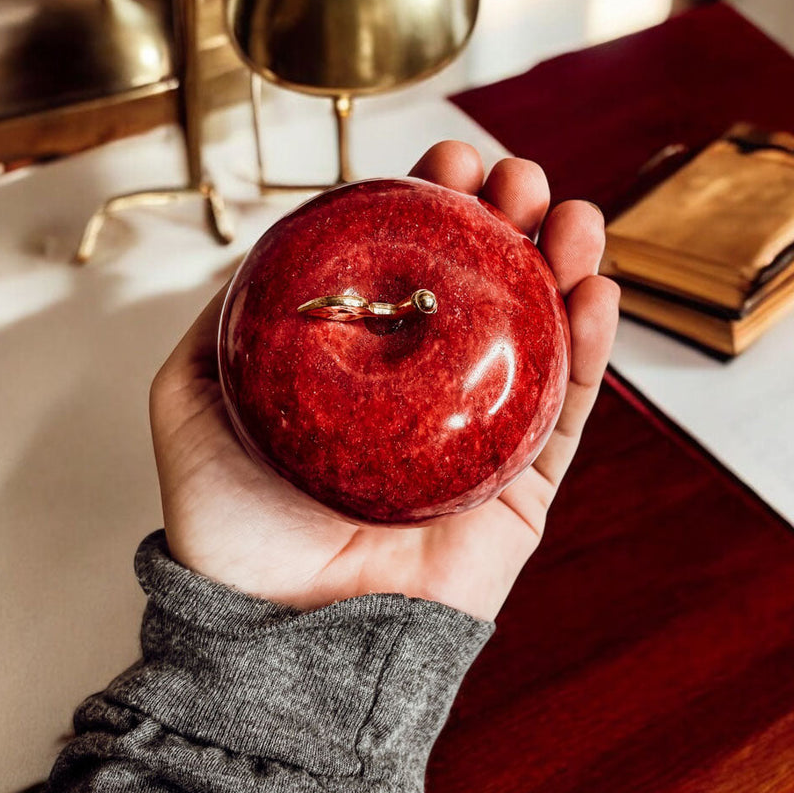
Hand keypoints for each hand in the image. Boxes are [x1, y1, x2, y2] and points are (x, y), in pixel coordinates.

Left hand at [150, 141, 618, 620]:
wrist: (281, 632)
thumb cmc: (234, 527)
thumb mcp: (194, 397)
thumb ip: (224, 320)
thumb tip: (270, 248)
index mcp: (368, 363)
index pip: (414, 266)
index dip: (438, 206)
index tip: (448, 161)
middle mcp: (432, 388)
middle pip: (489, 287)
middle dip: (512, 218)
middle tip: (518, 179)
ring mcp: (485, 433)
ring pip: (543, 335)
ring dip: (567, 264)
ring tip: (576, 218)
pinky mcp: (524, 484)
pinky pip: (570, 410)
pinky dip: (594, 348)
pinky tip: (599, 292)